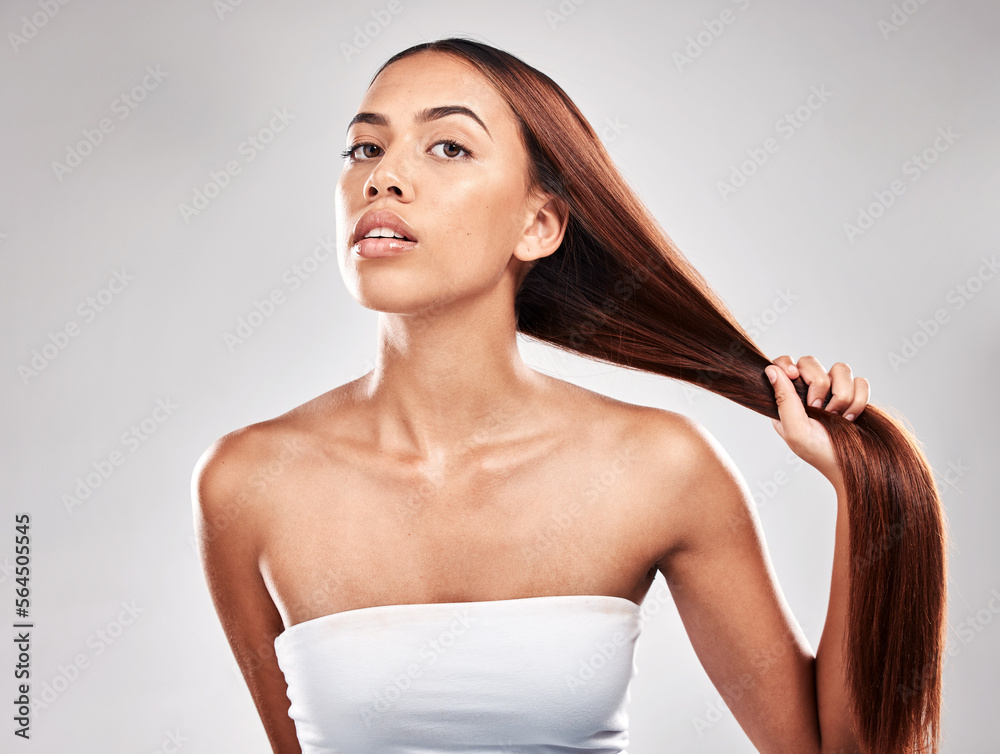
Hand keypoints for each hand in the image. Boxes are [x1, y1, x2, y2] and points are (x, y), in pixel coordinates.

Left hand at [764, 355, 869, 491]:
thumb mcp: (794, 430)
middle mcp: (809, 391)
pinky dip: (859, 400)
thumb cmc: (819, 453)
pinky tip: (851, 417)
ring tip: (837, 416)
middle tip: (819, 409)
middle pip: (810, 361)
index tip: (793, 375)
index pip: (782, 364)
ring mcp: (833, 391)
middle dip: (819, 385)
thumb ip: (783, 399)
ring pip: (840, 368)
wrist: (854, 467)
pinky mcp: (855, 394)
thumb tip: (770, 370)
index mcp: (787, 399)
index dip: (787, 364)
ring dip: (842, 395)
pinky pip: (861, 381)